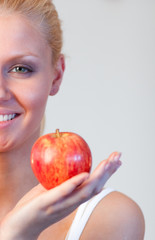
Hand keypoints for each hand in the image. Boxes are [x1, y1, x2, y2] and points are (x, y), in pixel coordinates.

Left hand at [0, 151, 121, 239]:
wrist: (20, 226)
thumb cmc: (35, 206)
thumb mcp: (51, 189)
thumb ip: (61, 179)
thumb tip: (65, 162)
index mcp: (74, 198)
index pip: (95, 184)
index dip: (107, 173)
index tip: (116, 161)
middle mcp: (71, 203)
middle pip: (95, 187)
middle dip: (108, 171)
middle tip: (117, 157)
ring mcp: (61, 205)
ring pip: (84, 191)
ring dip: (98, 177)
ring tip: (107, 163)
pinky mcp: (47, 205)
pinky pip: (63, 193)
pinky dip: (74, 184)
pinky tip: (84, 175)